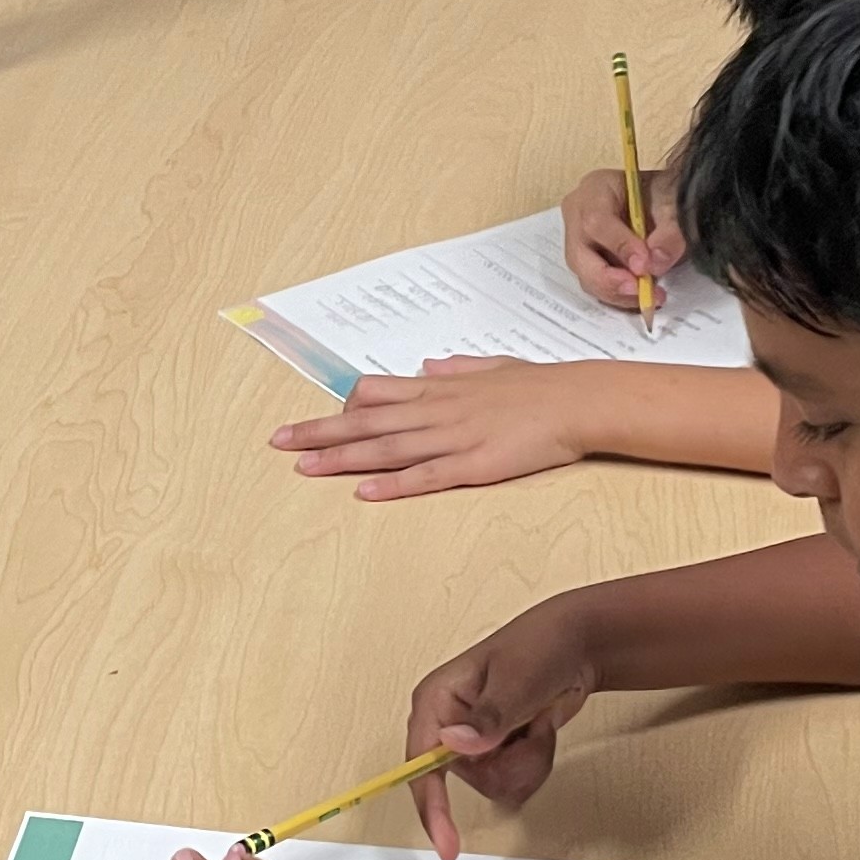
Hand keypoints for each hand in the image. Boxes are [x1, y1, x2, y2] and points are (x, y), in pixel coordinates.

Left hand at [274, 356, 591, 500]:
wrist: (580, 400)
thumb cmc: (542, 385)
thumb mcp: (493, 367)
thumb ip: (457, 370)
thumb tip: (428, 367)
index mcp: (441, 388)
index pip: (378, 393)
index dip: (344, 407)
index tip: (316, 417)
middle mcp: (438, 410)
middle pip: (368, 422)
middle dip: (320, 433)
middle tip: (279, 442)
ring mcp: (454, 437)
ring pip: (387, 449)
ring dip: (343, 459)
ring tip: (304, 467)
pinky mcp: (475, 464)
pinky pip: (426, 476)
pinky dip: (393, 484)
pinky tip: (364, 492)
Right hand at [405, 595, 600, 856]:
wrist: (577, 645)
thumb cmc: (540, 647)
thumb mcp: (515, 680)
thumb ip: (488, 717)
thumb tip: (454, 745)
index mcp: (436, 702)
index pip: (421, 764)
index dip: (431, 807)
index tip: (446, 843)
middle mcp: (448, 727)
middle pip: (469, 781)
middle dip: (511, 762)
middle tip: (531, 727)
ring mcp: (473, 743)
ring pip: (496, 787)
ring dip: (529, 761)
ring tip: (537, 724)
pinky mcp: (497, 753)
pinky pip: (514, 785)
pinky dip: (536, 765)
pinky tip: (539, 732)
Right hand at [559, 166, 687, 313]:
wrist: (663, 202)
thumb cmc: (663, 195)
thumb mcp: (673, 202)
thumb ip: (669, 231)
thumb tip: (656, 264)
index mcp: (595, 189)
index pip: (596, 221)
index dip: (619, 246)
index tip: (644, 266)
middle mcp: (578, 216)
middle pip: (579, 256)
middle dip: (609, 280)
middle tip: (640, 291)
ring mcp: (579, 241)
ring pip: (586, 276)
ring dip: (618, 293)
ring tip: (651, 296)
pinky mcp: (589, 262)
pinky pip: (596, 284)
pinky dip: (620, 295)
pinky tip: (643, 296)